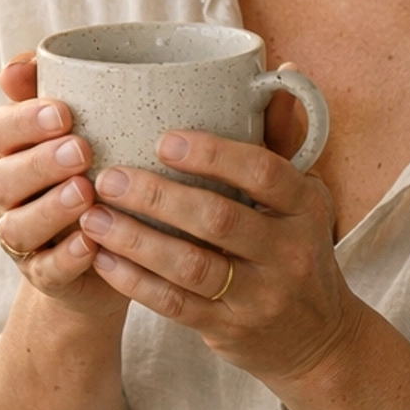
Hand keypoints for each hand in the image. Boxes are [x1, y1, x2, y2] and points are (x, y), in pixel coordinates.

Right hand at [0, 55, 126, 322]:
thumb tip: (20, 64)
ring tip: (85, 193)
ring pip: (18, 227)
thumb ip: (53, 88)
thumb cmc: (97, 168)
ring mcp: (23, 238)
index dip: (24, 121)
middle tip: (81, 150)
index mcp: (12, 151)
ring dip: (49, 210)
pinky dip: (66, 258)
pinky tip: (92, 243)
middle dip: (39, 163)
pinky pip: (46, 270)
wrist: (111, 246)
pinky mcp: (44, 275)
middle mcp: (8, 194)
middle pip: (3, 179)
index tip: (63, 111)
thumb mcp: (84, 124)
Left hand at [76, 130, 360, 386]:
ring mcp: (260, 296)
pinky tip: (102, 258)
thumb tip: (280, 71)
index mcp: (305, 208)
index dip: (215, 155)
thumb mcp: (304, 198)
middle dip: (157, 196)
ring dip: (135, 239)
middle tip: (108, 176)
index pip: (265, 173)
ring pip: (190, 266)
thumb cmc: (297, 249)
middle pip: (218, 220)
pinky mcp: (230, 330)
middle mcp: (288, 252)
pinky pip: (174, 305)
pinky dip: (135, 281)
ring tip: (92, 216)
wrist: (317, 339)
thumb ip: (283, 139)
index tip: (163, 139)